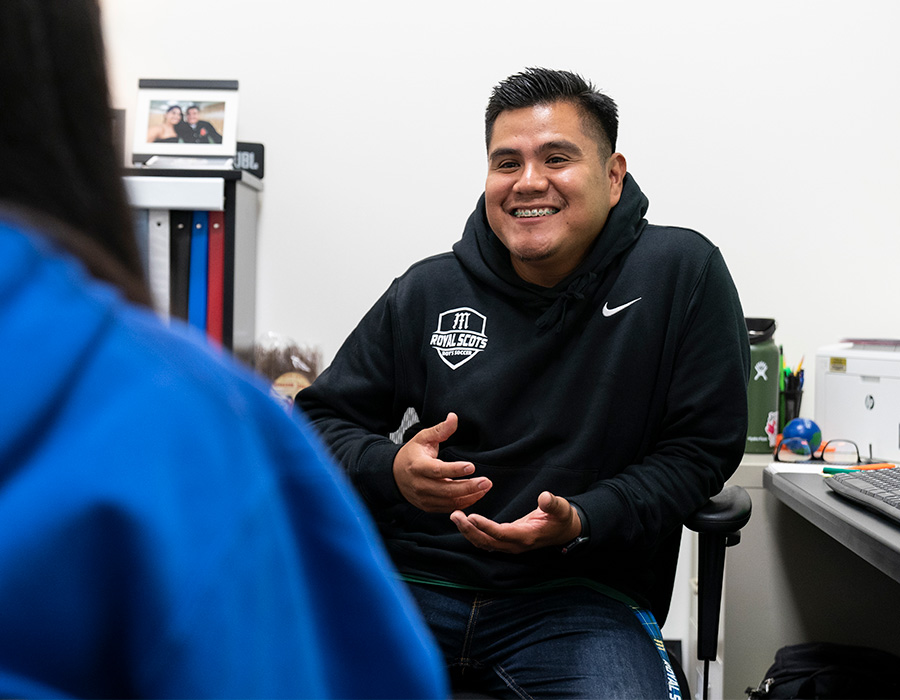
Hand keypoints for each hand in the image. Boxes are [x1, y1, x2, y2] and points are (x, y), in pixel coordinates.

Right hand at [393, 412, 491, 512]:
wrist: (395, 475)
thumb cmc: (412, 454)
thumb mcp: (423, 438)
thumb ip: (440, 430)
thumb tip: (454, 417)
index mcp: (418, 466)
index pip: (438, 470)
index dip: (455, 470)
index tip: (471, 466)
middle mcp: (420, 485)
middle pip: (447, 490)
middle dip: (469, 487)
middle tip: (486, 481)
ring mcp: (423, 498)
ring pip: (450, 501)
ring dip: (470, 496)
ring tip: (485, 487)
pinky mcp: (428, 507)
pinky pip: (448, 508)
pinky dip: (463, 504)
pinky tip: (475, 495)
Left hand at [450, 491, 581, 553]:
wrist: (565, 530)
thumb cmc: (562, 518)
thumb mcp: (562, 509)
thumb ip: (553, 504)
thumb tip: (544, 497)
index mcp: (526, 536)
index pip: (501, 534)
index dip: (485, 527)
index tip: (471, 516)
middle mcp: (515, 544)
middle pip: (487, 542)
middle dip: (469, 530)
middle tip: (455, 515)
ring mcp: (510, 545)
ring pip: (484, 543)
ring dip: (468, 532)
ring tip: (455, 517)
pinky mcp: (506, 542)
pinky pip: (486, 541)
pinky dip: (473, 533)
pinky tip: (464, 522)